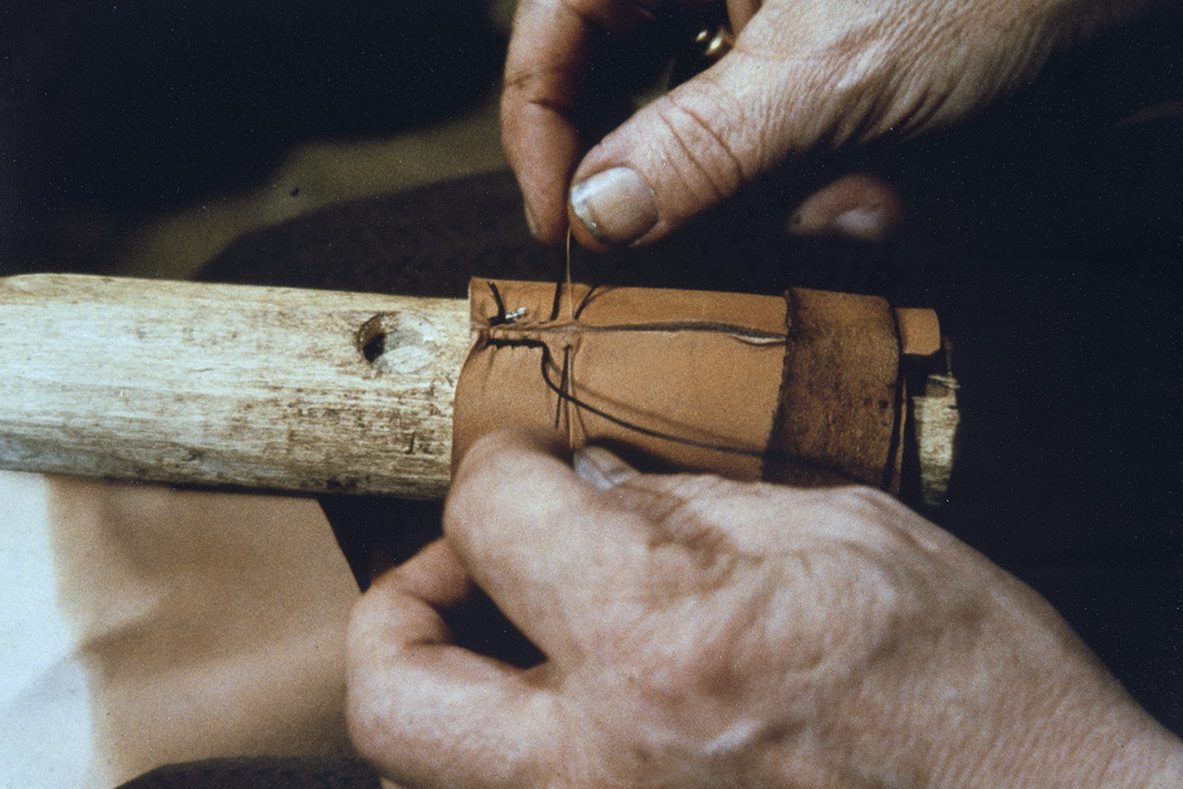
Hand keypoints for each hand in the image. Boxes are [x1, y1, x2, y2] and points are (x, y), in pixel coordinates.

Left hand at [346, 431, 1181, 785]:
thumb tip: (595, 483)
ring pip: (430, 773)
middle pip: (391, 691)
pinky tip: (580, 697)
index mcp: (660, 640)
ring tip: (509, 633)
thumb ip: (695, 503)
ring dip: (446, 686)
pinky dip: (521, 745)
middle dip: (399, 604)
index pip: (491, 519)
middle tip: (460, 564)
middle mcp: (608, 760)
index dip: (499, 464)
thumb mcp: (844, 533)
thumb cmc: (974, 684)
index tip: (527, 460)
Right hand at [501, 0, 1148, 246]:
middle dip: (680, 173)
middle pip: (622, 81)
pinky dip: (817, 175)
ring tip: (850, 195)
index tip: (562, 226)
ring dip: (766, 186)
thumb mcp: (829, 69)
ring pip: (706, 123)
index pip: (552, 28)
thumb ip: (701, 143)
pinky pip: (771, 133)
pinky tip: (874, 188)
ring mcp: (762, 15)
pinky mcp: (810, 52)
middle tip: (692, 242)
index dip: (539, 131)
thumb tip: (596, 213)